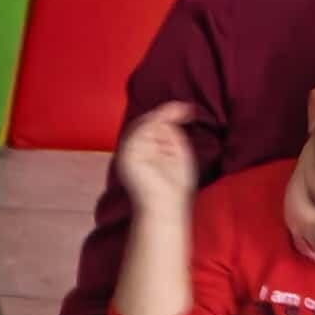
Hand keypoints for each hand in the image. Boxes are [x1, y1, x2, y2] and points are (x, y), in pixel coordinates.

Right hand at [115, 100, 202, 217]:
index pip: (151, 127)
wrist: (166, 205)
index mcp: (145, 150)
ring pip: (142, 124)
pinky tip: (170, 118)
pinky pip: (139, 132)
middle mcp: (134, 149)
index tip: (186, 110)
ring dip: (162, 116)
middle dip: (164, 113)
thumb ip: (174, 134)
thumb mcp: (179, 153)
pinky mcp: (128, 155)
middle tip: (185, 109)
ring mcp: (129, 152)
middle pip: (145, 123)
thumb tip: (172, 114)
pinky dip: (155, 122)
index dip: (167, 116)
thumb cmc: (174, 185)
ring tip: (180, 112)